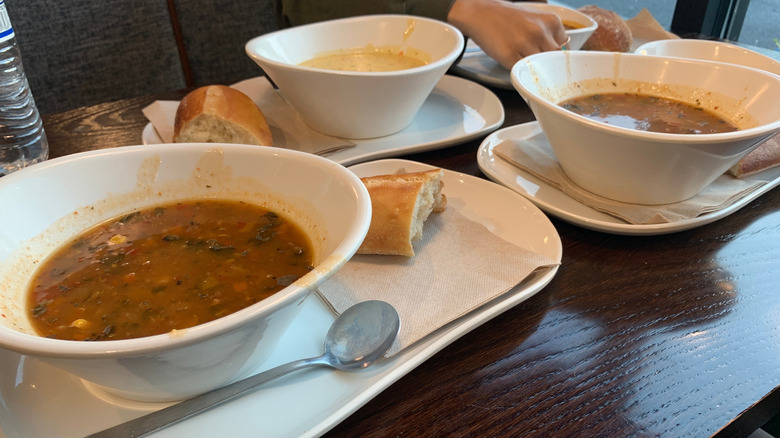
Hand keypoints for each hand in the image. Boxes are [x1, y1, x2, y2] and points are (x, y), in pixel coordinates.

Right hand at [447, 0, 567, 68]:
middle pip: (553, 60)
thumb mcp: (535, 19)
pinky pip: (521, 72)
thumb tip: (557, 55)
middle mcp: (541, 32)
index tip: (547, 59)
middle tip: (536, 64)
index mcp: (552, 21)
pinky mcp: (510, 57)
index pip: (564, 48)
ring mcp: (525, 45)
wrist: (480, 13)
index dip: (554, 56)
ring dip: (532, 70)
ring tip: (521, 61)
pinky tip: (512, 61)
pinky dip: (519, 71)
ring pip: (538, 68)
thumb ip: (548, 35)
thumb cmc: (506, 17)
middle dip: (545, 65)